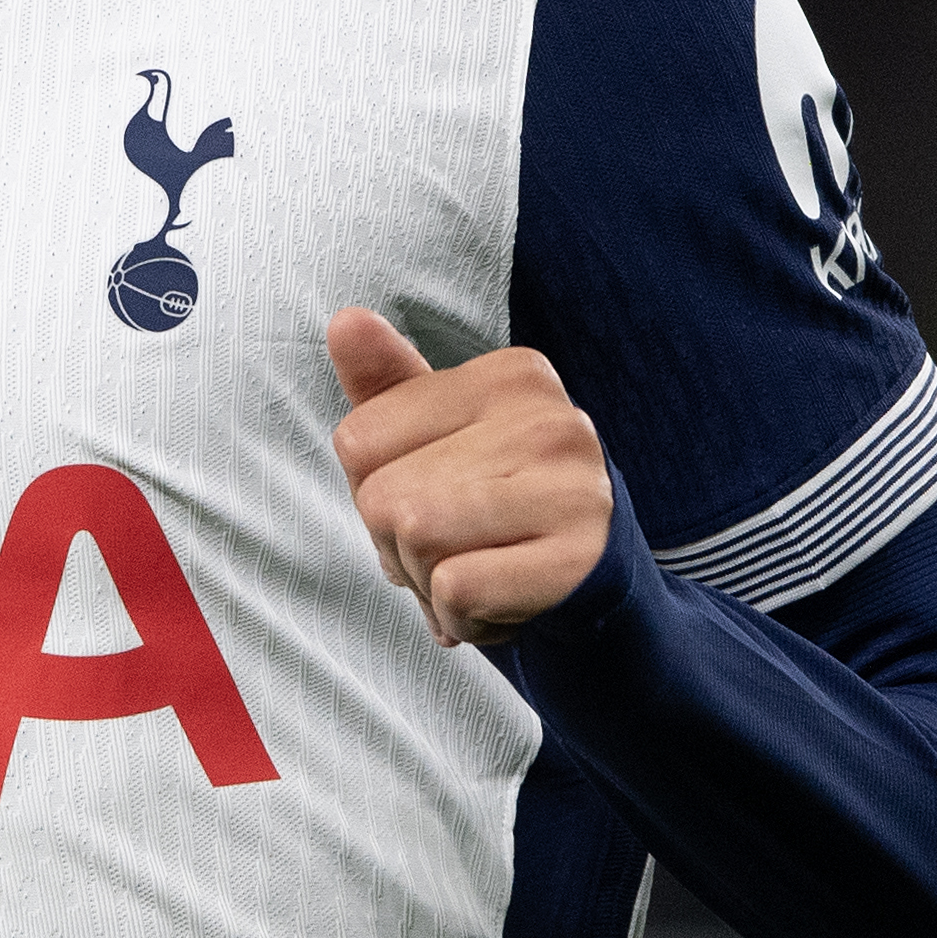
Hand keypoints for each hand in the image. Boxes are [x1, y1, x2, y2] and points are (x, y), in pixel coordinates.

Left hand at [326, 308, 617, 646]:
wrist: (590, 580)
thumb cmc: (497, 499)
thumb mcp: (438, 436)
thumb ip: (387, 383)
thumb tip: (346, 321)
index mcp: (510, 376)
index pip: (357, 441)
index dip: (373, 489)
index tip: (432, 498)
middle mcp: (549, 420)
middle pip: (381, 497)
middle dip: (398, 545)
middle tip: (457, 546)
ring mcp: (572, 489)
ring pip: (416, 539)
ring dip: (426, 583)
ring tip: (477, 569)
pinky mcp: (577, 560)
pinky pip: (457, 589)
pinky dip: (459, 616)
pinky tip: (498, 603)